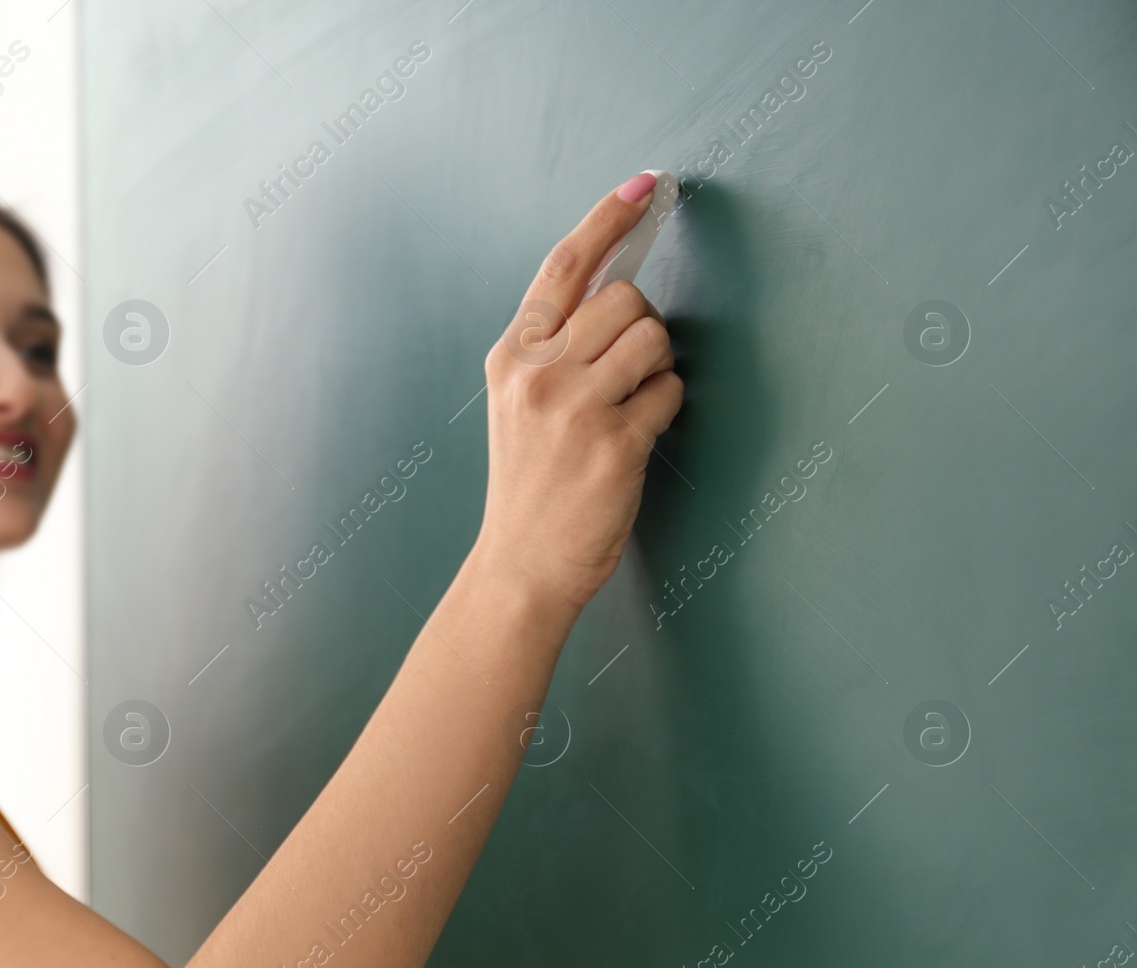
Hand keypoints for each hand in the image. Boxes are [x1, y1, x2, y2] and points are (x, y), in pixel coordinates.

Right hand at [473, 172, 683, 611]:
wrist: (521, 566)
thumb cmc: (529, 484)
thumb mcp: (518, 403)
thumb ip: (555, 347)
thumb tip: (619, 289)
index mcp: (512, 356)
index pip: (565, 265)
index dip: (609, 217)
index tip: (646, 185)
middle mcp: (538, 373)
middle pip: (624, 297)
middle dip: (642, 324)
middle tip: (627, 369)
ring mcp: (575, 408)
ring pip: (652, 337)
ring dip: (658, 367)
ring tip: (632, 406)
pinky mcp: (615, 444)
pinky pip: (671, 392)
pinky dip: (667, 408)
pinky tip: (640, 435)